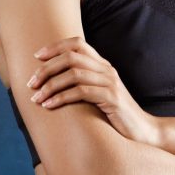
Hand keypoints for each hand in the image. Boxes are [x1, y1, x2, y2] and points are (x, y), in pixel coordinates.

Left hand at [28, 35, 158, 142]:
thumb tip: (52, 81)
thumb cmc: (115, 114)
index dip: (55, 47)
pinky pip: (82, 92)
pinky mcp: (112, 98)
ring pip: (74, 74)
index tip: (36, 57)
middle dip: (46, 69)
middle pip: (71, 57)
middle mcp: (106, 69)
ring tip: (36, 98)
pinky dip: (61, 97)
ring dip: (50, 85)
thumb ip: (82, 83)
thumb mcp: (98, 93)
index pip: (77, 43)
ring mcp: (110, 83)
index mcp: (102, 65)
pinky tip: (49, 106)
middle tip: (31, 83)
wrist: (142, 130)